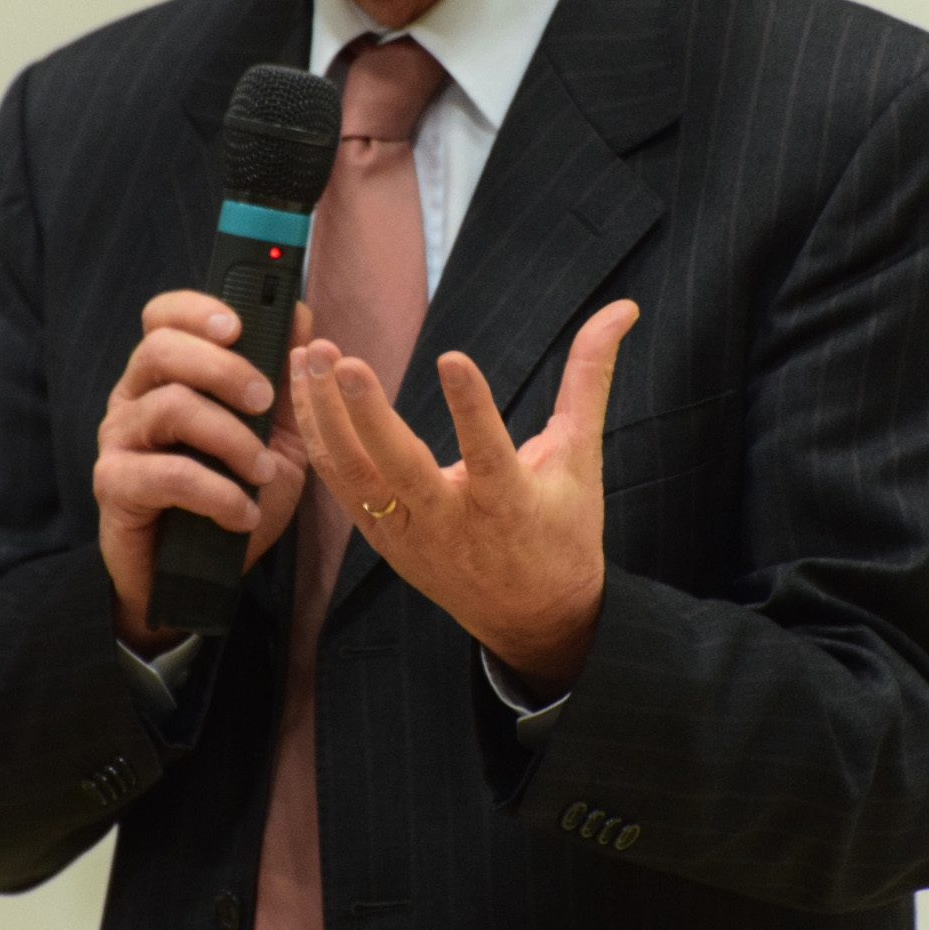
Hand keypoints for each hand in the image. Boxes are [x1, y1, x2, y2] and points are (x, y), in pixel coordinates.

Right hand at [94, 291, 310, 652]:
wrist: (197, 579)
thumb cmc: (234, 499)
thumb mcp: (276, 437)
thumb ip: (285, 380)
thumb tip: (301, 313)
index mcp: (167, 374)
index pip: (164, 317)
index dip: (198, 310)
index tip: (240, 325)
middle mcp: (134, 397)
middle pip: (162, 349)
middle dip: (224, 368)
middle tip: (264, 401)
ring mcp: (118, 439)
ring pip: (170, 406)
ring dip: (232, 438)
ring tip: (263, 472)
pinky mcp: (114, 485)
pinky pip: (168, 474)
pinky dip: (218, 493)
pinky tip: (243, 514)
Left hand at [290, 299, 639, 687]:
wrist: (533, 619)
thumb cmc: (561, 532)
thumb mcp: (581, 457)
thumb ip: (590, 378)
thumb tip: (622, 310)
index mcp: (508, 505)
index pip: (490, 454)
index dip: (472, 408)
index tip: (453, 358)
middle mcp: (452, 525)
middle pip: (400, 472)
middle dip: (367, 415)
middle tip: (343, 359)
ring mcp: (409, 536)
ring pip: (356, 478)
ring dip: (326, 417)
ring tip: (312, 357)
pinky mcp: (382, 540)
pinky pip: (341, 486)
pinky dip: (320, 437)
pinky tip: (305, 389)